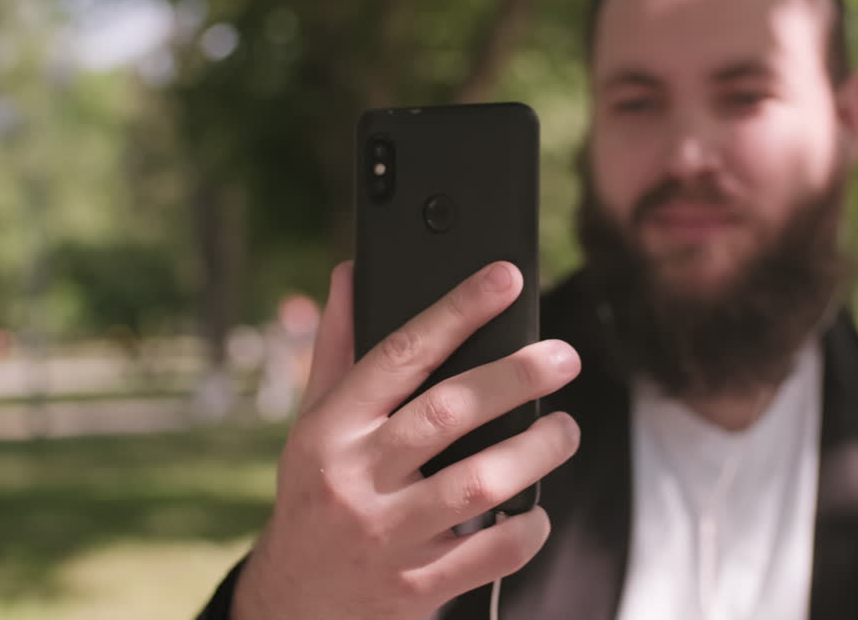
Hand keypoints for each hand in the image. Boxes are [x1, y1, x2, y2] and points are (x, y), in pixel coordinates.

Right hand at [232, 261, 580, 619]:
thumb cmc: (313, 499)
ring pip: (477, 483)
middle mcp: (356, 479)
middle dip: (515, 378)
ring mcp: (387, 536)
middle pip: (448, 413)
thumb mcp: (311, 425)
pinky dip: (525, 529)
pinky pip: (489, 555)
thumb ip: (337, 350)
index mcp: (331, 430)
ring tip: (565, 430)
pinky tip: (537, 509)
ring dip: (535, 451)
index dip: (455, 311)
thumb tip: (350, 272)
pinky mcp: (417, 586)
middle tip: (563, 358)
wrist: (292, 605)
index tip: (503, 280)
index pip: (399, 355)